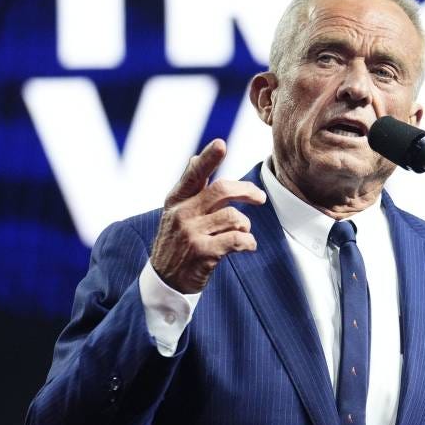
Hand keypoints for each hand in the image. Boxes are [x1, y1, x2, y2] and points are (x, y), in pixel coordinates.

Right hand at [150, 139, 266, 292]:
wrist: (164, 281)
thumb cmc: (176, 242)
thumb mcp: (176, 212)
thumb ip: (190, 188)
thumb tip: (196, 157)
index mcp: (176, 200)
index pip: (193, 174)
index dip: (209, 158)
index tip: (221, 144)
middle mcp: (182, 213)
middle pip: (222, 190)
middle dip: (247, 191)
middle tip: (260, 198)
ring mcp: (191, 233)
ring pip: (234, 216)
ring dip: (245, 225)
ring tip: (242, 232)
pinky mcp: (202, 253)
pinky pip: (236, 239)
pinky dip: (248, 242)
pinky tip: (247, 246)